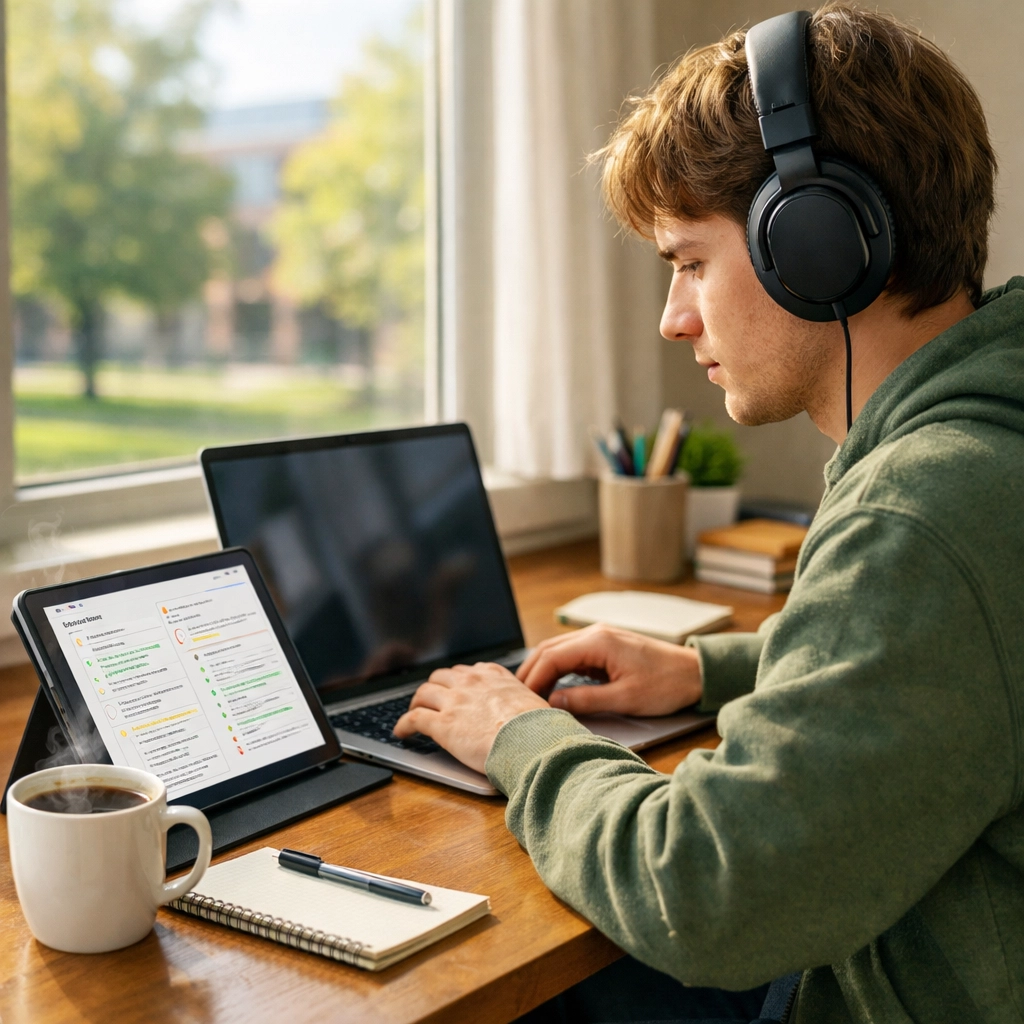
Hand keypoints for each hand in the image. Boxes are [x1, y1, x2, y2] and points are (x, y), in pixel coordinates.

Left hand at [393, 663, 548, 773]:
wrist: (531, 742)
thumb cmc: (540, 728)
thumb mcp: (537, 703)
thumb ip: (525, 701)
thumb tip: (537, 714)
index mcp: (494, 676)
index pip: (470, 670)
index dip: (460, 680)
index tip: (458, 688)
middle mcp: (471, 683)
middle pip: (442, 676)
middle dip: (435, 687)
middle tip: (433, 699)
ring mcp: (454, 702)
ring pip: (424, 692)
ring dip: (417, 701)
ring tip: (415, 712)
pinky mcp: (442, 724)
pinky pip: (414, 718)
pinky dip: (403, 724)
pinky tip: (401, 732)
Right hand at [516, 624, 702, 716]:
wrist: (695, 673)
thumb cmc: (666, 685)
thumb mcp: (625, 698)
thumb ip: (586, 700)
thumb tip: (553, 702)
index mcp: (598, 642)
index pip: (551, 657)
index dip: (533, 679)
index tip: (522, 700)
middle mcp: (595, 634)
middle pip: (548, 649)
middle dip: (531, 673)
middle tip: (516, 698)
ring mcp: (600, 638)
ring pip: (558, 650)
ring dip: (542, 670)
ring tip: (530, 695)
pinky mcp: (605, 647)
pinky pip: (572, 655)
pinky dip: (557, 669)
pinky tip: (552, 687)